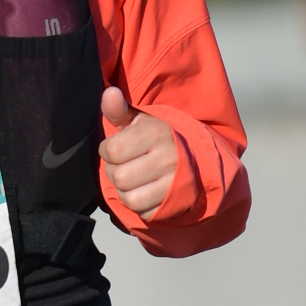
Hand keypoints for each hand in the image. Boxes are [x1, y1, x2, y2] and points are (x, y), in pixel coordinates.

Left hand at [98, 84, 177, 216]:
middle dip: (116, 172)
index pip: (112, 150)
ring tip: (135, 179)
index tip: (118, 148)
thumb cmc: (159, 140)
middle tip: (126, 165)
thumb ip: (119, 110)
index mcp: (158, 133)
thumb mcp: (140, 121)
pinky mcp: (175, 204)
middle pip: (119, 176)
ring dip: (126, 190)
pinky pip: (143, 212)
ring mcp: (174, 183)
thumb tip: (109, 93)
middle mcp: (169, 158)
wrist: (197, 160)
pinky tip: (146, 191)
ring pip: (129, 197)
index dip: (108, 150)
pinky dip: (139, 205)